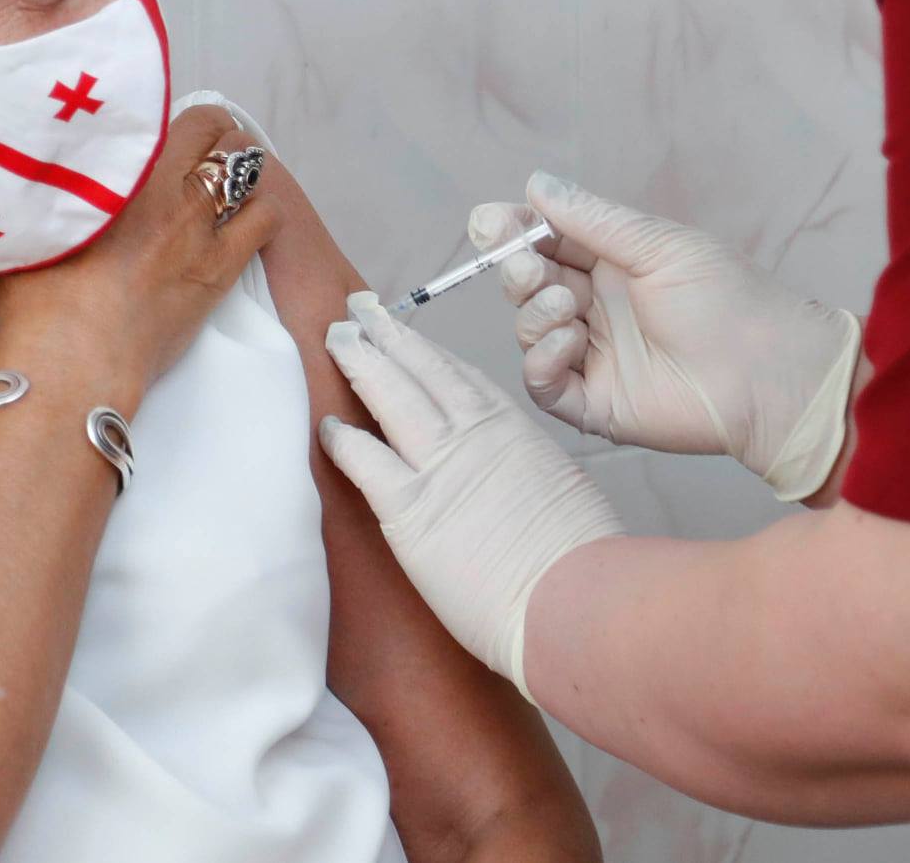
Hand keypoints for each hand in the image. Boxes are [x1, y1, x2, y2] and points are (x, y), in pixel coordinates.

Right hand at [0, 104, 283, 401]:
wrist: (74, 363)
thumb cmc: (41, 304)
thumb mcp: (31, 228)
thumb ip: (52, 191)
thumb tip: (49, 175)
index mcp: (116, 173)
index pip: (159, 115)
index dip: (168, 124)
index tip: (165, 136)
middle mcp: (162, 188)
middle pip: (211, 128)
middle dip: (213, 133)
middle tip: (205, 150)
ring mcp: (197, 226)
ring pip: (247, 166)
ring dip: (241, 169)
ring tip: (230, 183)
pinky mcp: (221, 266)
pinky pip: (265, 217)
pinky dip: (261, 211)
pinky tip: (246, 220)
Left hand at [320, 293, 625, 701]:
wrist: (575, 597)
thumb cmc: (583, 559)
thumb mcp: (564, 491)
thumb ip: (532, 474)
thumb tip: (523, 483)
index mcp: (512, 428)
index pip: (460, 375)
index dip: (427, 350)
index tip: (406, 334)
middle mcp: (474, 433)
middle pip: (420, 367)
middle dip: (386, 334)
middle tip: (356, 311)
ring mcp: (440, 466)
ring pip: (390, 394)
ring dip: (359, 360)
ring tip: (335, 337)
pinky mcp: (410, 509)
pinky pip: (366, 461)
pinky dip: (343, 439)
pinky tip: (326, 426)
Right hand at [471, 173, 861, 501]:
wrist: (767, 373)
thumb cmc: (727, 300)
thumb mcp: (658, 246)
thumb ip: (592, 220)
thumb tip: (537, 184)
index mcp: (612, 264)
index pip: (546, 242)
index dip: (513, 232)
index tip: (488, 223)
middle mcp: (596, 308)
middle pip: (528, 285)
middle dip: (517, 271)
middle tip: (529, 266)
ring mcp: (593, 356)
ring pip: (530, 332)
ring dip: (534, 315)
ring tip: (566, 306)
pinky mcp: (595, 403)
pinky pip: (544, 383)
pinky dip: (542, 361)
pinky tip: (569, 342)